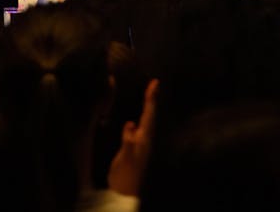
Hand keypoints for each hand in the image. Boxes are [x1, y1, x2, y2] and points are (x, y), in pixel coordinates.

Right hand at [107, 78, 158, 195]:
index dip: (151, 99)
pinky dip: (139, 121)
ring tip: (149, 96)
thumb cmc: (125, 178)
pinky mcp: (134, 151)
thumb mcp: (125, 160)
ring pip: (146, 122)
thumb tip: (131, 125)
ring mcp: (140, 146)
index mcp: (144, 140)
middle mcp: (145, 141)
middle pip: (150, 116)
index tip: (155, 83)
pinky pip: (139, 130)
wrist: (124, 195)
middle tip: (154, 83)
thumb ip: (128, 143)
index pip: (149, 115)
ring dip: (148, 108)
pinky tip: (137, 120)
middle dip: (152, 99)